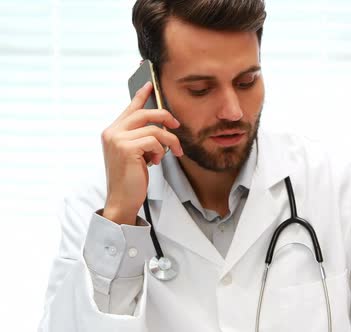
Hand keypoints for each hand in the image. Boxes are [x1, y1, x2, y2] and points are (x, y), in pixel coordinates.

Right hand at [101, 82, 183, 224]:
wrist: (122, 199)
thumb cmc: (131, 177)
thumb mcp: (136, 153)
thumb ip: (141, 137)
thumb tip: (161, 125)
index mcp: (112, 131)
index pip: (130, 108)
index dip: (141, 95)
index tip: (150, 84)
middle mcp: (112, 132)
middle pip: (145, 113)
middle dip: (165, 118)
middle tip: (177, 126)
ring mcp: (117, 139)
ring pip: (154, 129)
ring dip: (167, 141)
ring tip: (168, 154)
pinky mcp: (127, 149)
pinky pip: (154, 141)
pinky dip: (160, 151)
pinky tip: (155, 162)